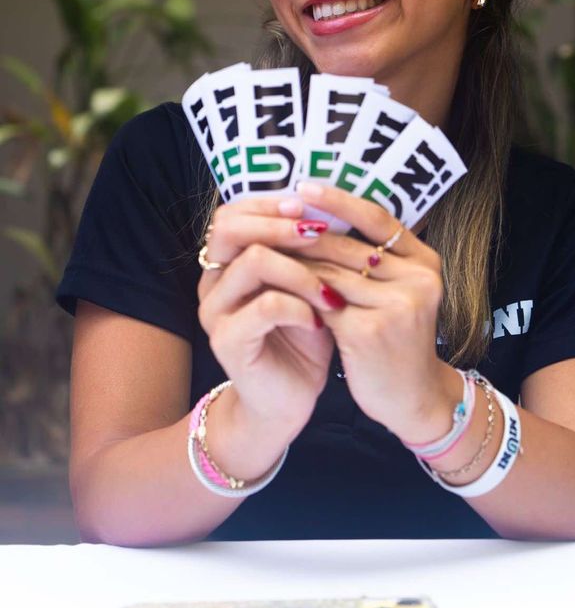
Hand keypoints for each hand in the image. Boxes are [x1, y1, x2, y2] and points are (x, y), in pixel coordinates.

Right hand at [197, 196, 334, 434]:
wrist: (287, 404)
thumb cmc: (301, 339)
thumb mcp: (305, 287)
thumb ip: (305, 252)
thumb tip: (329, 208)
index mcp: (225, 265)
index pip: (231, 213)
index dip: (269, 204)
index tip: (310, 208)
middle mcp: (212, 284)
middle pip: (230, 228)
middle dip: (280, 225)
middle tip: (319, 234)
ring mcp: (214, 312)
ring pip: (254, 262)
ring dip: (301, 270)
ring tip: (330, 290)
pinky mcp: (227, 342)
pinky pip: (267, 305)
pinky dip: (301, 307)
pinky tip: (320, 321)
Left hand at [291, 181, 456, 440]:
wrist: (412, 401)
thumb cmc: (397, 342)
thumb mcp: (400, 295)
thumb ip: (376, 261)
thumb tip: (322, 219)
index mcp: (426, 263)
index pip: (379, 219)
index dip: (339, 200)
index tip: (304, 184)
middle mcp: (417, 280)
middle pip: (348, 245)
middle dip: (304, 234)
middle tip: (267, 218)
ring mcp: (396, 306)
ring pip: (329, 272)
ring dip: (294, 262)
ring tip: (262, 248)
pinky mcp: (369, 331)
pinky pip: (320, 303)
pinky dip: (295, 293)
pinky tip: (272, 286)